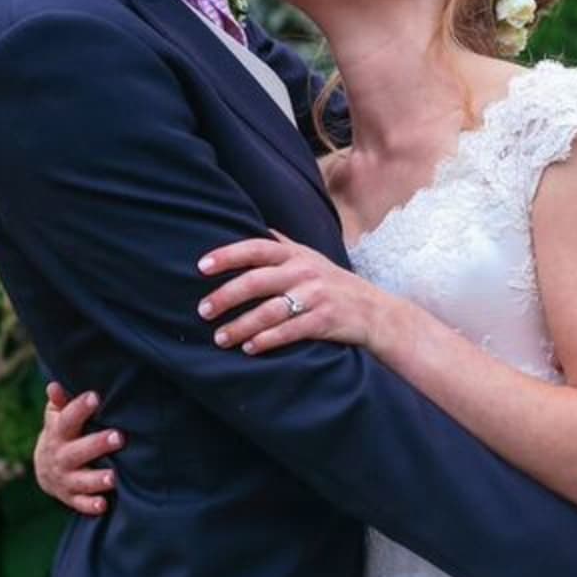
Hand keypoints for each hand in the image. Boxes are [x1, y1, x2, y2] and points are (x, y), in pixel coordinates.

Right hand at [34, 382, 121, 515]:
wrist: (45, 469)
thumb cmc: (61, 434)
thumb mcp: (56, 418)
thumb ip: (59, 403)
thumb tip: (55, 385)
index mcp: (57, 434)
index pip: (67, 420)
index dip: (79, 408)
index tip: (95, 397)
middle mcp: (60, 458)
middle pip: (77, 451)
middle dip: (97, 445)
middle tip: (118, 437)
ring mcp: (65, 479)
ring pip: (80, 480)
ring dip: (97, 479)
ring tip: (113, 477)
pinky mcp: (71, 497)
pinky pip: (80, 503)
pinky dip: (91, 505)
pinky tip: (104, 504)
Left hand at [197, 231, 405, 355]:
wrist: (375, 312)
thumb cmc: (334, 283)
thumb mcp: (311, 258)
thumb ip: (284, 245)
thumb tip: (256, 227)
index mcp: (296, 255)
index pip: (256, 248)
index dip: (228, 255)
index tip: (201, 266)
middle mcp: (304, 272)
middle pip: (257, 281)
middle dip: (226, 296)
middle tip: (203, 310)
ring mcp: (315, 297)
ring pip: (269, 311)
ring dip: (241, 325)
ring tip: (220, 338)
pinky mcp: (324, 321)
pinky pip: (290, 331)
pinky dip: (267, 341)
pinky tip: (249, 348)